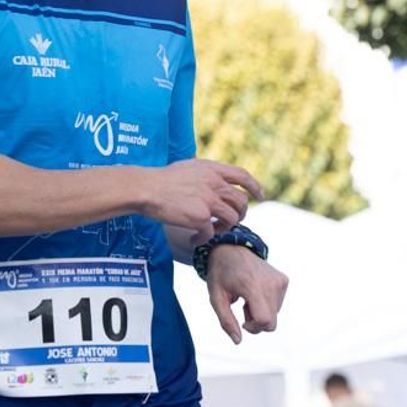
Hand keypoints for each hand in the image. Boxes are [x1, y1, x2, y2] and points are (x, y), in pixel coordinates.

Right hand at [143, 159, 263, 244]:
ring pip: (232, 219)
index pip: (242, 175)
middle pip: (241, 201)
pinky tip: (194, 240)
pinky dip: (203, 240)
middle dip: (241, 214)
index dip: (254, 186)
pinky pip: (211, 234)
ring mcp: (209, 200)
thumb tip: (214, 179)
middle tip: (231, 222)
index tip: (260, 195)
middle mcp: (214, 183)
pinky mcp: (201, 217)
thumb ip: (205, 173)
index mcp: (212, 169)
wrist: (146, 188)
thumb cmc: (161, 179)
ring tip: (211, 230)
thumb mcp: (188, 167)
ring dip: (224, 228)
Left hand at [206, 245, 286, 343]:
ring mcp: (279, 281)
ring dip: (260, 312)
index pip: (264, 320)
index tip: (243, 322)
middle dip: (256, 323)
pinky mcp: (283, 280)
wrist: (231, 248)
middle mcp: (270, 283)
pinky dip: (267, 303)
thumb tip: (238, 341)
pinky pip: (278, 304)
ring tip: (247, 297)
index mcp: (252, 286)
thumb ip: (226, 321)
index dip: (253, 327)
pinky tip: (255, 291)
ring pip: (275, 314)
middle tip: (243, 309)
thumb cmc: (220, 273)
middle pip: (271, 322)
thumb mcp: (216, 298)